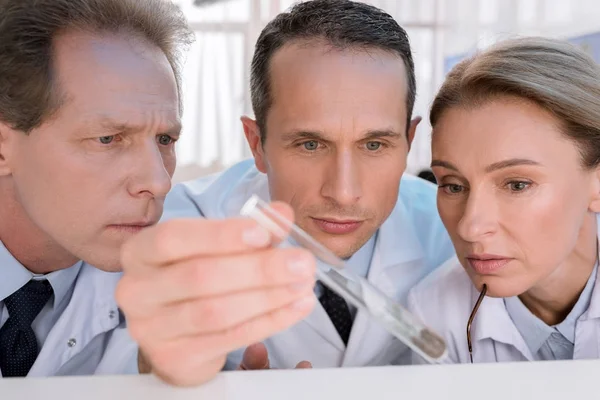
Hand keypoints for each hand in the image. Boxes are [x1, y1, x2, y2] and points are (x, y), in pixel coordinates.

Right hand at [116, 202, 316, 385]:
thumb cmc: (195, 278)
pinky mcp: (175, 357)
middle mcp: (138, 290)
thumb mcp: (217, 247)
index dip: (221, 235)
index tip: (264, 233)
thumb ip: (251, 229)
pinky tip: (294, 307)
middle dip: (259, 268)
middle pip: (200, 276)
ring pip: (216, 312)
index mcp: (141, 252)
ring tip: (303, 285)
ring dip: (269, 297)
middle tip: (302, 262)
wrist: (177, 334)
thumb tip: (281, 214)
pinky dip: (269, 321)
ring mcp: (152, 328)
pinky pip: (229, 338)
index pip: (174, 237)